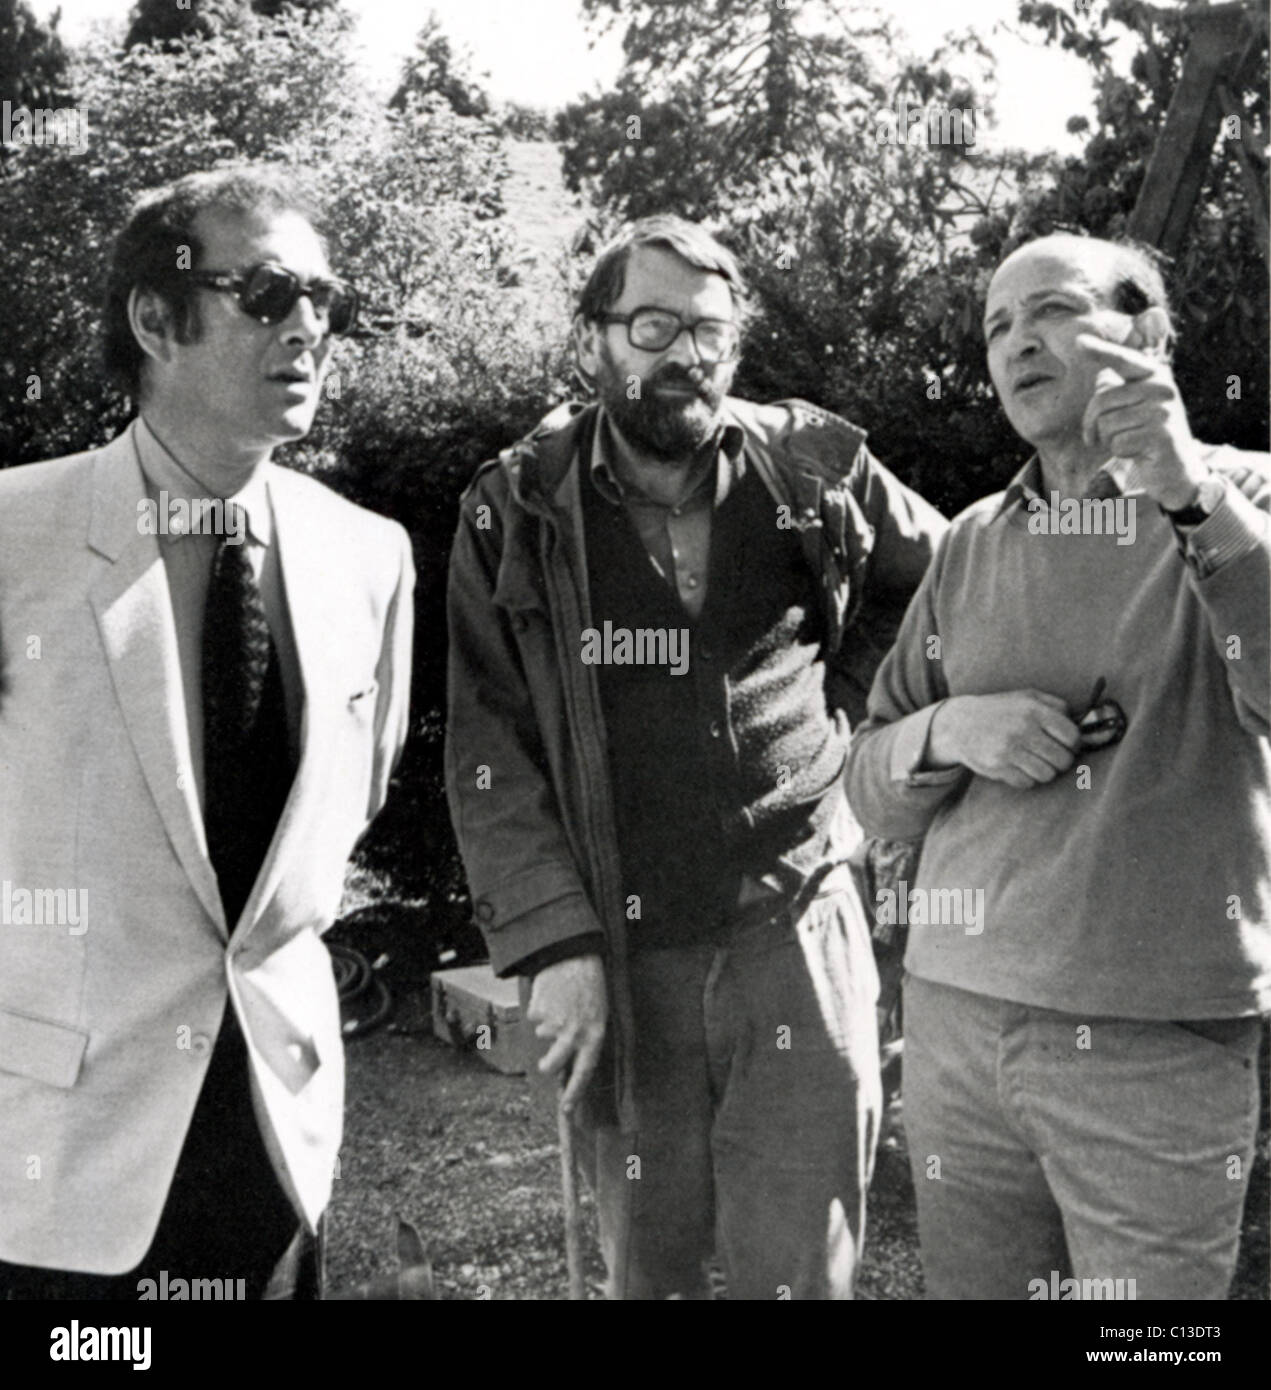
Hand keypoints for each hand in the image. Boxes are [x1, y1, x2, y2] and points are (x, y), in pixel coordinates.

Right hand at [526, 954, 606, 1112]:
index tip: (566, 1109)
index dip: (575, 1092)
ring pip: (542, 1035)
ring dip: (547, 1023)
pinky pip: (534, 1017)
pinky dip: (539, 1008)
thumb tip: (572, 1064)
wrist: (574, 954)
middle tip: (546, 1063)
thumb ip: (587, 1038)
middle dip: (547, 1066)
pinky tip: (551, 993)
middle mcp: (574, 1034)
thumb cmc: (590, 986)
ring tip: (560, 1002)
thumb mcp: (598, 1014)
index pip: (584, 1072)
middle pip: (552, 1065)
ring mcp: (554, 1023)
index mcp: (595, 1035)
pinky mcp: (538, 1011)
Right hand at [927, 691, 1079, 788]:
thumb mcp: (1027, 697)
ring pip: (1047, 774)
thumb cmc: (999, 710)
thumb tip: (1083, 723)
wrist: (959, 724)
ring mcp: (1009, 751)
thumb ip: (1057, 706)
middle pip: (1063, 760)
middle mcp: (1022, 730)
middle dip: (1061, 760)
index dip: (1074, 744)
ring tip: (1035, 761)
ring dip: (1044, 770)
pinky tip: (1018, 766)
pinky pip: (1028, 782)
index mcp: (1033, 710)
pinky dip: (1027, 778)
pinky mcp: (998, 768)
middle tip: (1051, 755)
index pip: (1072, 736)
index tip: (1067, 744)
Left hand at [1076, 333, 1206, 509]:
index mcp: (1154, 375)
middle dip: (1091, 423)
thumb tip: (1100, 378)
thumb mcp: (1134, 407)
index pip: (1122, 360)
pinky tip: (1138, 452)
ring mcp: (1164, 411)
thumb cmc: (1147, 434)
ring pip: (1107, 425)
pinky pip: (1118, 443)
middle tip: (1095, 437)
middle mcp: (1162, 388)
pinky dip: (1121, 452)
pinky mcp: (1162, 436)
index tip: (1078, 340)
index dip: (1100, 350)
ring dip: (1108, 439)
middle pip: (1101, 400)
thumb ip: (1118, 391)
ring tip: (1126, 441)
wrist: (1178, 469)